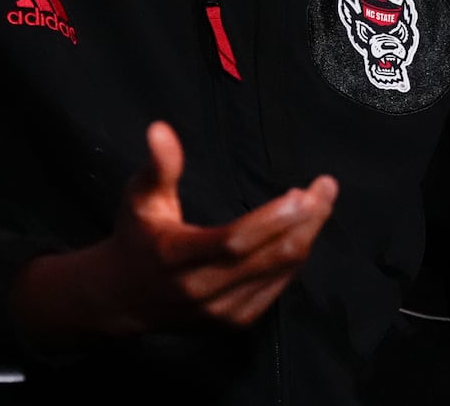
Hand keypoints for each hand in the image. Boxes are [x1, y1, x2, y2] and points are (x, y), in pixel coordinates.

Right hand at [11, 121, 337, 347]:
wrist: (124, 297)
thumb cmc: (137, 236)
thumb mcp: (140, 197)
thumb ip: (159, 166)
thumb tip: (160, 129)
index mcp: (177, 257)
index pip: (233, 241)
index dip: (272, 219)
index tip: (303, 193)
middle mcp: (201, 289)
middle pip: (268, 256)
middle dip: (305, 221)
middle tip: (326, 187)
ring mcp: (221, 311)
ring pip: (279, 272)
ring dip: (307, 235)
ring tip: (322, 201)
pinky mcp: (235, 320)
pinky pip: (277, 287)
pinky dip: (295, 258)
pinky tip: (305, 230)